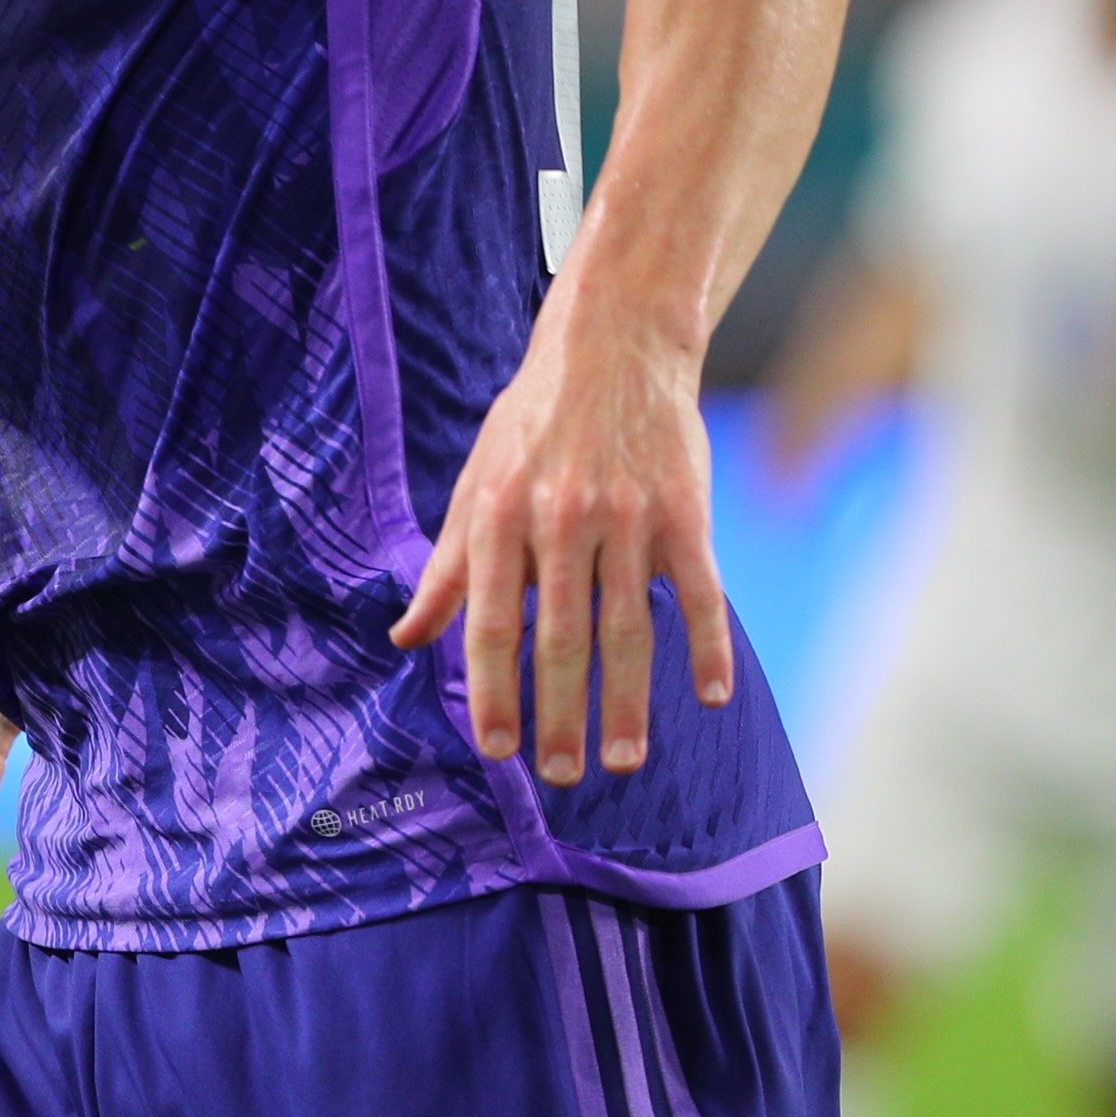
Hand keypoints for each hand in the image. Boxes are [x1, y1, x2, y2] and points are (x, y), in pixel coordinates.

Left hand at [391, 302, 733, 784]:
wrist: (613, 341)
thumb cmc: (534, 421)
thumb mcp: (475, 483)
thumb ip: (447, 568)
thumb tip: (406, 638)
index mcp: (501, 516)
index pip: (493, 623)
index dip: (493, 691)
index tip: (496, 749)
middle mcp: (561, 519)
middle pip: (562, 637)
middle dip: (560, 714)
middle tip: (563, 775)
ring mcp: (627, 516)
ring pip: (629, 627)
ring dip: (627, 701)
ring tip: (624, 759)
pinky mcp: (684, 509)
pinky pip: (700, 591)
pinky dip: (708, 646)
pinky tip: (709, 696)